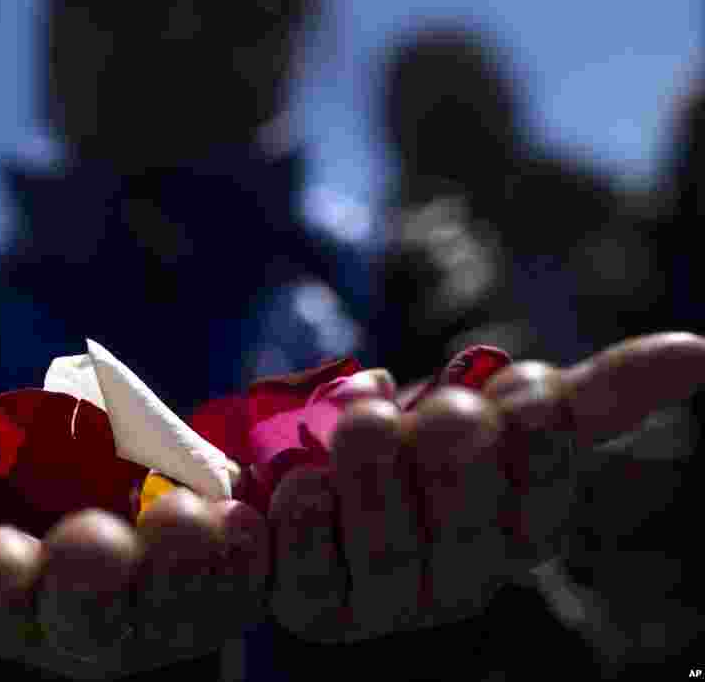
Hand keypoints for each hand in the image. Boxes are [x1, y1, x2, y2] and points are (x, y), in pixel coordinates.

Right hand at [0, 481, 268, 679]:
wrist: (141, 473)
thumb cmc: (48, 498)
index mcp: (26, 610)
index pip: (1, 605)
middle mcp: (99, 627)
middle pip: (90, 621)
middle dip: (88, 581)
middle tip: (89, 538)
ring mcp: (174, 610)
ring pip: (178, 600)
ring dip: (180, 561)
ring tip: (183, 516)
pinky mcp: (238, 586)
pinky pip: (248, 572)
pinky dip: (246, 544)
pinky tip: (246, 516)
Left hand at [267, 332, 704, 642]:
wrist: (302, 465)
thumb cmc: (409, 444)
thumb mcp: (487, 411)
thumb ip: (579, 396)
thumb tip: (698, 351)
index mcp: (505, 539)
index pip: (541, 515)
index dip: (543, 454)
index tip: (528, 386)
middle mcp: (449, 584)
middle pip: (468, 543)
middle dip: (461, 464)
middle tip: (446, 406)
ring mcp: (375, 605)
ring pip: (388, 558)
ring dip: (376, 479)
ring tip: (361, 421)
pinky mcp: (305, 605)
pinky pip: (300, 575)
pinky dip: (300, 523)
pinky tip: (293, 484)